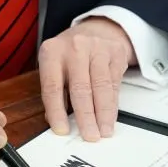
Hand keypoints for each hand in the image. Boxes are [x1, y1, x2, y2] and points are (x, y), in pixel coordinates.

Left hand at [38, 17, 136, 141]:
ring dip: (103, 113)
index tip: (62, 130)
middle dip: (85, 115)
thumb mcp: (55, 66)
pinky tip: (111, 117)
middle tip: (89, 136)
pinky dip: (113, 104)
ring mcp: (97, 48)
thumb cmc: (71, 54)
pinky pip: (114, 83)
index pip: (52, 86)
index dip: (57, 111)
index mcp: (52, 52)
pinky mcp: (115, 53)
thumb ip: (55, 92)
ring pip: (101, 86)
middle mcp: (74, 47)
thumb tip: (56, 121)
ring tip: (103, 131)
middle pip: (80, 87)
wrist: (96, 30)